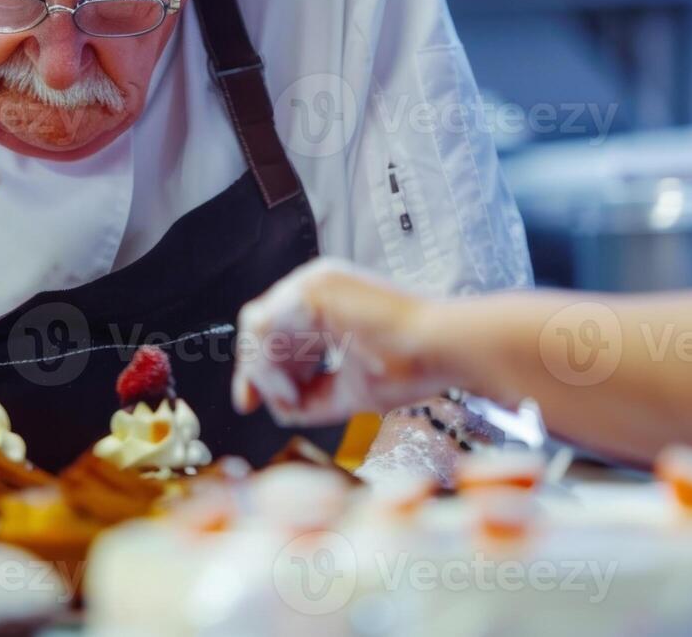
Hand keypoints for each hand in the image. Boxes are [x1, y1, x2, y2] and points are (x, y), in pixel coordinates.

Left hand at [232, 258, 457, 426]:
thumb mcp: (349, 388)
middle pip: (261, 329)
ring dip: (269, 374)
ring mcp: (314, 282)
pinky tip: (293, 390)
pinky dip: (270, 367)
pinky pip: (265, 329)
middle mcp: (317, 285)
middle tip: (281, 404)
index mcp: (329, 301)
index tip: (249, 402)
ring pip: (258, 330)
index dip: (258, 367)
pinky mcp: (313, 288)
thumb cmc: (411, 365)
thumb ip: (311, 395)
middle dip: (261, 374)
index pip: (274, 329)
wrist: (442, 350)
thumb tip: (277, 408)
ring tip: (295, 399)